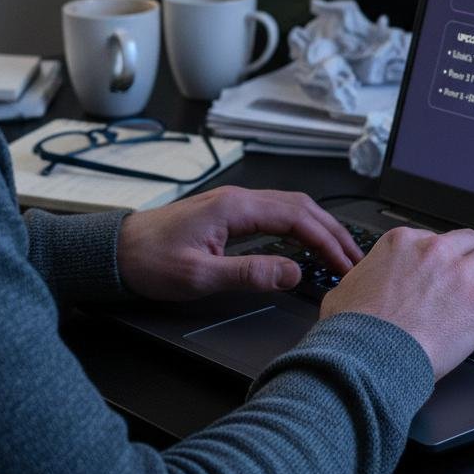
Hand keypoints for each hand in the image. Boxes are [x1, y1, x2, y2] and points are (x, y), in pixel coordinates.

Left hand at [116, 185, 363, 300]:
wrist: (117, 251)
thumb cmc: (150, 260)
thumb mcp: (200, 276)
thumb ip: (250, 273)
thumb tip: (293, 272)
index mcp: (235, 207)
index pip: (297, 218)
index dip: (327, 241)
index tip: (346, 264)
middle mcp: (238, 198)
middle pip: (300, 207)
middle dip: (333, 231)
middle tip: (356, 257)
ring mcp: (234, 203)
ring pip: (290, 206)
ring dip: (319, 226)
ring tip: (340, 251)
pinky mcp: (228, 213)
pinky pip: (275, 213)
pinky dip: (300, 226)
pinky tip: (306, 242)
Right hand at [319, 226, 473, 377]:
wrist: (369, 353)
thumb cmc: (354, 328)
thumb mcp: (347, 289)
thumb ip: (362, 279)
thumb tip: (357, 287)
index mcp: (403, 243)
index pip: (432, 238)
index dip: (442, 254)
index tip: (446, 267)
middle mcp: (435, 251)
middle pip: (468, 239)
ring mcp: (462, 276)